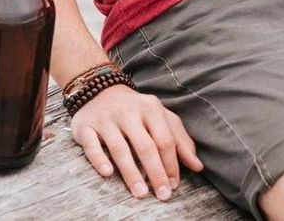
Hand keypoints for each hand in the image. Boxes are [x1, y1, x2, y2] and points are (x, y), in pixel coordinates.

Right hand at [70, 83, 203, 200]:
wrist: (99, 89)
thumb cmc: (136, 110)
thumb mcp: (160, 116)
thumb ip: (179, 139)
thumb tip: (197, 166)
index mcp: (150, 107)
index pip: (165, 139)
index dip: (171, 164)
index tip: (174, 185)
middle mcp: (128, 112)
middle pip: (145, 145)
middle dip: (156, 172)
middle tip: (162, 195)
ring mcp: (106, 119)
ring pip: (120, 148)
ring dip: (131, 173)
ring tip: (141, 193)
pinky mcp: (86, 127)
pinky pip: (92, 145)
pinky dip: (100, 159)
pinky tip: (107, 173)